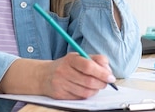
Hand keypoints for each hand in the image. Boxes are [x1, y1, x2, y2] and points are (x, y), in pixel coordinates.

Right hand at [0, 54, 115, 99]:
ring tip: (97, 85)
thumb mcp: (79, 57)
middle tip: (106, 82)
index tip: (110, 77)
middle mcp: (64, 71)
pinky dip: (87, 95)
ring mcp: (61, 84)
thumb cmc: (66, 65)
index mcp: (71, 59)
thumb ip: (95, 59)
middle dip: (102, 83)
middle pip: (89, 81)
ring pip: (85, 92)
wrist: (44, 75)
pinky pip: (79, 98)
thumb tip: (108, 69)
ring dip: (96, 90)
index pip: (89, 66)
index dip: (102, 72)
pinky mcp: (60, 95)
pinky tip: (87, 89)